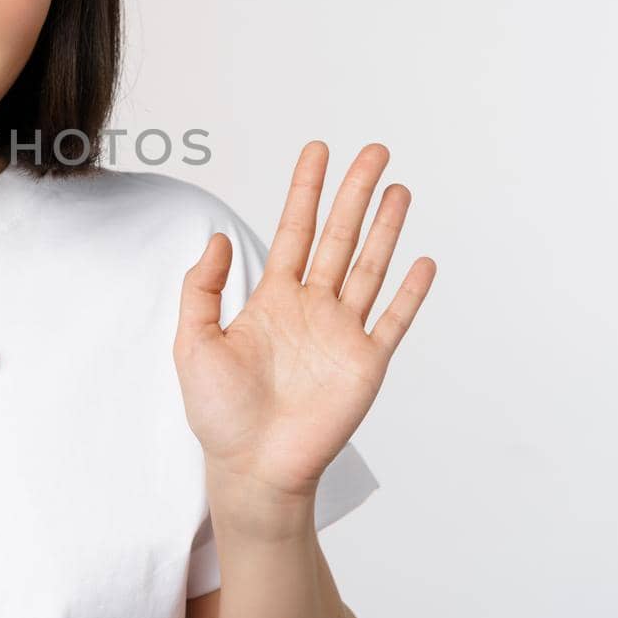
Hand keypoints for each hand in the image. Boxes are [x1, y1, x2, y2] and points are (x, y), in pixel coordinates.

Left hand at [173, 141, 435, 499]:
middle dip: (356, 193)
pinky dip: (411, 292)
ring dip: (386, 229)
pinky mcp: (366, 364)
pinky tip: (423, 261)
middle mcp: (312, 308)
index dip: (305, 190)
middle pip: (339, 236)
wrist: (252, 466)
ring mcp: (342, 334)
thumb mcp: (193, 341)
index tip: (318, 151)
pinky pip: (393, 320)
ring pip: (369, 267)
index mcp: (273, 299)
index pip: (294, 229)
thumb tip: (219, 238)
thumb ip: (202, 288)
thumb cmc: (219, 412)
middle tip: (375, 152)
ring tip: (400, 189)